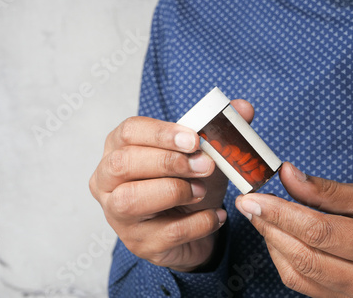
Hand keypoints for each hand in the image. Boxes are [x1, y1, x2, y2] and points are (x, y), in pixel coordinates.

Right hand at [90, 100, 253, 271]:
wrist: (194, 226)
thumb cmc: (188, 182)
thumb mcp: (203, 152)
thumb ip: (220, 128)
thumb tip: (243, 107)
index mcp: (119, 148)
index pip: (128, 132)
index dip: (161, 134)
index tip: (194, 139)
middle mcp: (109, 182)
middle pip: (122, 164)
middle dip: (168, 161)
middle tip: (205, 164)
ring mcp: (119, 216)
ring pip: (131, 200)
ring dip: (175, 191)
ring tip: (203, 191)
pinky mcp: (139, 243)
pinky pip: (167, 232)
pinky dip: (199, 222)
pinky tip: (216, 215)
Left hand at [235, 162, 352, 296]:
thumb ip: (328, 191)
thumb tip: (287, 175)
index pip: (320, 232)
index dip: (281, 214)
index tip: (254, 198)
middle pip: (304, 258)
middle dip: (269, 228)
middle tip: (250, 205)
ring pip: (299, 277)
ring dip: (273, 245)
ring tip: (263, 218)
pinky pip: (306, 287)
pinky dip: (286, 262)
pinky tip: (280, 239)